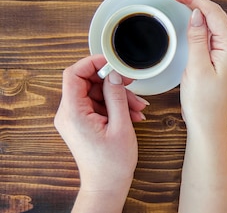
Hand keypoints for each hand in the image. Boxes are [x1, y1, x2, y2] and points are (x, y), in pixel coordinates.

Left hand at [54, 55, 147, 206]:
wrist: (107, 185)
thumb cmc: (112, 163)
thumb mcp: (121, 126)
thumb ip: (117, 97)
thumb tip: (114, 75)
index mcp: (73, 113)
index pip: (73, 75)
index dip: (92, 62)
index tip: (111, 61)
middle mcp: (68, 114)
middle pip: (87, 83)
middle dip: (112, 83)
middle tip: (132, 85)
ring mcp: (74, 119)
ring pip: (96, 94)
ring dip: (118, 96)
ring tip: (137, 108)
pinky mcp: (82, 123)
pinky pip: (97, 105)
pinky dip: (115, 106)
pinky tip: (131, 114)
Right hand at [166, 0, 226, 212]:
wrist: (209, 125)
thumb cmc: (204, 102)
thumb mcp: (197, 69)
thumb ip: (198, 39)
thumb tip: (196, 14)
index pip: (212, 13)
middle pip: (212, 13)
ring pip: (211, 20)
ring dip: (193, 5)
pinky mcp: (220, 56)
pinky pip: (209, 31)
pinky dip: (196, 19)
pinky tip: (186, 12)